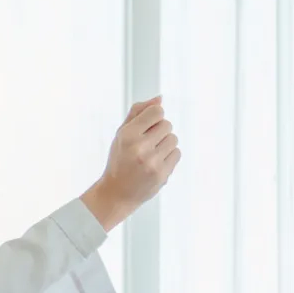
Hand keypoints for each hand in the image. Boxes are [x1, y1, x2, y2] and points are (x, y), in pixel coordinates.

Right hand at [82, 96, 180, 229]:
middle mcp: (139, 147)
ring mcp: (152, 162)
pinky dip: (169, 157)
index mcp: (127, 135)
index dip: (154, 117)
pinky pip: (177, 154)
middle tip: (146, 144)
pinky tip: (156, 164)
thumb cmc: (119, 160)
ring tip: (151, 155)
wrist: (116, 193)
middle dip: (159, 132)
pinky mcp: (162, 174)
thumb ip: (138, 113)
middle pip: (167, 125)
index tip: (146, 127)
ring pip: (173, 139)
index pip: (157, 111)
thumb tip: (160, 98)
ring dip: (165, 145)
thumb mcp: (121, 134)